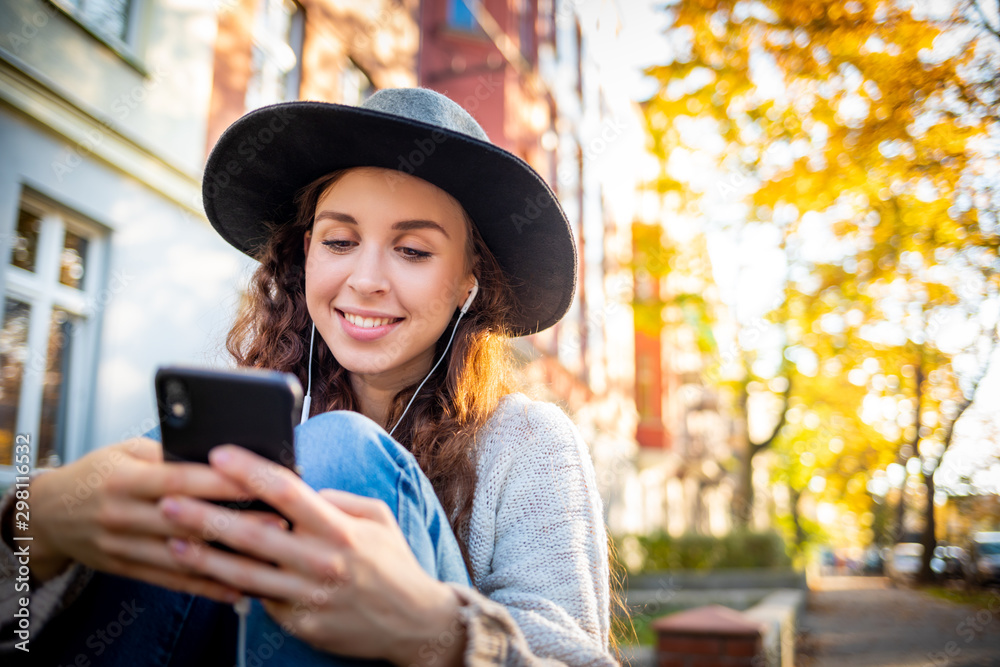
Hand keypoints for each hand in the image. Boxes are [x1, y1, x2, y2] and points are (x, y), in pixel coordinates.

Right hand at [27, 437, 259, 602]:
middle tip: (279, 521)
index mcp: (125, 479)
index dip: (221, 481)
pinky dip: (206, 587)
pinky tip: (237, 588)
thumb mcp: (127, 452)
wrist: (48, 514)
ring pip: (182, 556)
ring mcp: (123, 545)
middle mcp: (122, 514)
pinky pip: (171, 581)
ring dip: (228, 559)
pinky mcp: (126, 568)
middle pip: (188, 520)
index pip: (181, 479)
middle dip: (236, 522)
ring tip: (268, 556)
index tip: (260, 481)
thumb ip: (168, 453)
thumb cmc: (99, 473)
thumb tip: (220, 454)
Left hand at [160, 445, 466, 664]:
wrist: (413, 623)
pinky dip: (230, 587)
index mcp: (341, 529)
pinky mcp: (300, 623)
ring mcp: (308, 597)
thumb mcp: (379, 519)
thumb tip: (300, 490)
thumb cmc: (393, 564)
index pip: (287, 491)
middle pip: (252, 533)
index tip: (218, 453)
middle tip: (168, 500)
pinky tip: (205, 574)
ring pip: (244, 574)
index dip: (249, 470)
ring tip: (171, 541)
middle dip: (206, 514)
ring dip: (203, 556)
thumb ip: (338, 500)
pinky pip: (259, 601)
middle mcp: (322, 562)